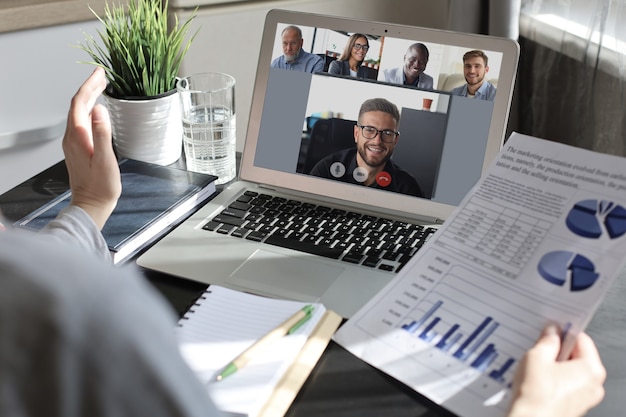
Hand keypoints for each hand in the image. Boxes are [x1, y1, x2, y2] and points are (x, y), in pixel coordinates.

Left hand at [63, 67, 120, 228]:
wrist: (92, 205)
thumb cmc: (101, 187)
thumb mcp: (106, 159)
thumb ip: (102, 133)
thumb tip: (99, 110)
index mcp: (77, 136)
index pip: (80, 102)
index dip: (90, 85)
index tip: (100, 74)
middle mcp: (71, 137)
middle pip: (77, 104)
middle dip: (89, 87)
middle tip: (103, 76)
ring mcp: (73, 142)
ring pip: (78, 112)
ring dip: (88, 97)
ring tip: (101, 88)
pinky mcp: (78, 148)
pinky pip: (80, 121)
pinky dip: (88, 109)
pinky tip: (96, 110)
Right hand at [507, 324, 605, 416]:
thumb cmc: (535, 395)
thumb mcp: (537, 356)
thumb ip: (547, 340)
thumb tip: (552, 332)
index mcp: (591, 369)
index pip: (581, 339)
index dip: (564, 331)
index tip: (551, 329)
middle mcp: (594, 385)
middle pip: (578, 356)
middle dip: (559, 350)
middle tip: (540, 348)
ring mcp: (585, 398)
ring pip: (572, 372)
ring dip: (555, 366)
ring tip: (536, 366)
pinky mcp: (575, 407)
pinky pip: (568, 386)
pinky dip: (555, 380)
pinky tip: (538, 380)